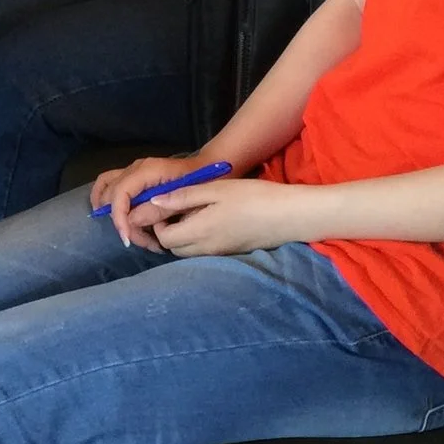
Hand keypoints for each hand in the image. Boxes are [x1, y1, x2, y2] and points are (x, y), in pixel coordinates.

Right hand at [90, 153, 201, 249]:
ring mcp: (133, 171)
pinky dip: (109, 204)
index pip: (121, 192)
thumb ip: (158, 210)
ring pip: (105, 188)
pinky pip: (111, 186)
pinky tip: (118, 221)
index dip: (119, 217)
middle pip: (111, 195)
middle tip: (141, 241)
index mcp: (148, 170)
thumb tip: (131, 221)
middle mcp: (136, 168)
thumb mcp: (185, 200)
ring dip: (112, 214)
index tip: (127, 239)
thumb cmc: (201, 182)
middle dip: (122, 222)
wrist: (209, 167)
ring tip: (129, 234)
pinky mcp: (134, 178)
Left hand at [139, 171, 298, 259]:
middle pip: (174, 250)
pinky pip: (206, 252)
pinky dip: (199, 240)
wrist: (290, 215)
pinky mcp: (233, 254)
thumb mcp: (216, 189)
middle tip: (177, 211)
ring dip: (184, 237)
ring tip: (194, 214)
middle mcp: (208, 249)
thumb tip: (153, 202)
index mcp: (200, 232)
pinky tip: (212, 221)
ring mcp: (221, 254)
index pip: (164, 239)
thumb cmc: (252, 196)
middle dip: (168, 233)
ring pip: (190, 253)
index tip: (166, 208)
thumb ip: (183, 196)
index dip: (158, 225)